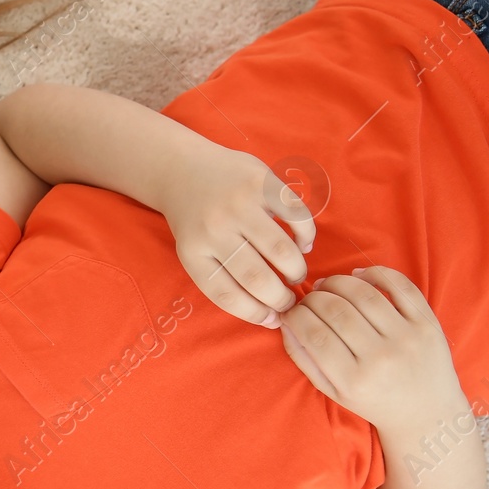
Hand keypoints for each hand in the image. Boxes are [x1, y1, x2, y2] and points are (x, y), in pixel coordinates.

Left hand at [160, 149, 314, 326]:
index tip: (272, 319)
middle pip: (257, 278)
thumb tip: (269, 315)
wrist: (182, 169)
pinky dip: (306, 235)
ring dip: (296, 270)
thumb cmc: (195, 219)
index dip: (254, 313)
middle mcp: (214, 229)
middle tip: (290, 301)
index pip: (226, 294)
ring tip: (296, 275)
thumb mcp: (194, 249)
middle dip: (281, 298)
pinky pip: (297, 216)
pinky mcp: (261, 182)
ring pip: (281, 251)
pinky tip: (303, 244)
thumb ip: (223, 276)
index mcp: (193, 252)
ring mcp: (238, 203)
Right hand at [278, 267, 461, 431]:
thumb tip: (285, 322)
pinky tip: (359, 276)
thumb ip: (305, 358)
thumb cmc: (373, 402)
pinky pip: (401, 286)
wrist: (427, 413)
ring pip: (364, 294)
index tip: (291, 312)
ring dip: (338, 282)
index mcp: (354, 380)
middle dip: (313, 297)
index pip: (313, 334)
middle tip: (308, 299)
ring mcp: (408, 338)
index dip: (295, 315)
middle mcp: (381, 358)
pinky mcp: (428, 324)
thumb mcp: (332, 391)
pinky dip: (376, 273)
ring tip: (327, 286)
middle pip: (336, 310)